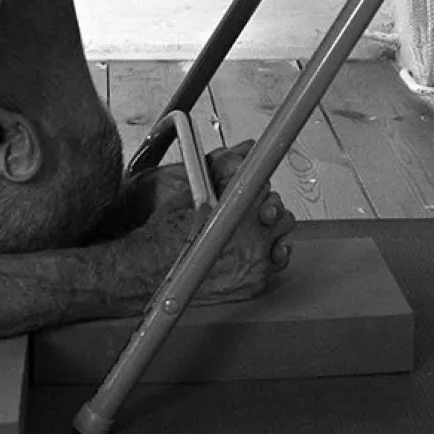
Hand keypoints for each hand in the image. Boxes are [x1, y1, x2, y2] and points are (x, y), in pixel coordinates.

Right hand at [106, 141, 295, 305]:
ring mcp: (256, 263)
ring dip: (270, 227)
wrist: (151, 270)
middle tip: (245, 208)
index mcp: (239, 208)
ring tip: (248, 227)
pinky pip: (278, 260)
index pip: (263, 184)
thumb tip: (245, 151)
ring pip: (283, 232)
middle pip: (278, 208)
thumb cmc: (167, 234)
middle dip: (263, 205)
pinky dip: (269, 253)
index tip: (251, 184)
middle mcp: (252, 237)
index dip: (254, 184)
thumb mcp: (194, 191)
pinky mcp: (255, 282)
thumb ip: (224, 169)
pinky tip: (253, 248)